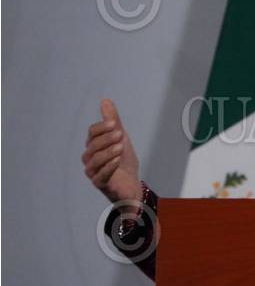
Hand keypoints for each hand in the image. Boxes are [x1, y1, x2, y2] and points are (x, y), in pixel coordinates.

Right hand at [82, 99, 141, 214]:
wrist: (132, 184)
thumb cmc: (124, 161)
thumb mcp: (121, 138)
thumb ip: (113, 121)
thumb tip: (105, 100)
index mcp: (94, 146)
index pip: (92, 133)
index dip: (102, 127)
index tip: (115, 124)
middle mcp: (90, 159)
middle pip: (92, 146)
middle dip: (106, 139)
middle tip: (120, 134)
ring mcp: (93, 173)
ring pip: (94, 161)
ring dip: (107, 153)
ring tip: (120, 147)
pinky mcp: (100, 185)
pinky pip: (100, 176)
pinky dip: (108, 167)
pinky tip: (117, 160)